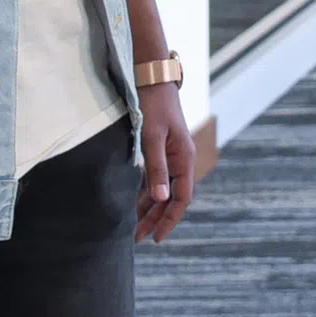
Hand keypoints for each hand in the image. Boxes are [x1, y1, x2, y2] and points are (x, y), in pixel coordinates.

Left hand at [135, 81, 195, 242]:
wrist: (151, 77)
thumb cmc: (153, 105)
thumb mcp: (153, 137)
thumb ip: (156, 169)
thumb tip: (161, 199)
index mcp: (184, 158)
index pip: (181, 199)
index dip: (169, 220)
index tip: (157, 237)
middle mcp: (180, 160)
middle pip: (171, 198)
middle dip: (155, 219)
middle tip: (138, 239)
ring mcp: (169, 155)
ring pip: (161, 189)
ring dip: (148, 208)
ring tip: (132, 226)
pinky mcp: (158, 149)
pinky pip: (152, 178)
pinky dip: (143, 192)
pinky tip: (131, 203)